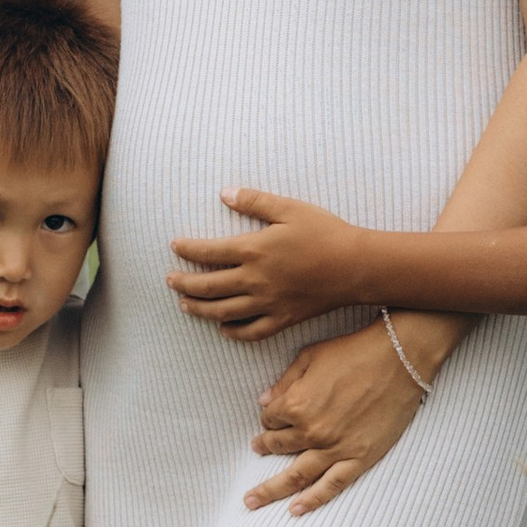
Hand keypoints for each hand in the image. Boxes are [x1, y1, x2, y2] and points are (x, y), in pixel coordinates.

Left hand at [171, 191, 365, 340]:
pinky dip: (232, 332)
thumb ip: (255, 201)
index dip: (186, 250)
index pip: (208, 252)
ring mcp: (267, 303)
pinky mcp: (282, 318)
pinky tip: (222, 327)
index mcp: (254, 250)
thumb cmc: (325, 232)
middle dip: (183, 283)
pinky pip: (250, 332)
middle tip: (169, 279)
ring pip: (222, 312)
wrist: (356, 266)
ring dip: (198, 309)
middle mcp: (255, 280)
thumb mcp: (289, 208)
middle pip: (207, 286)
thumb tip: (224, 193)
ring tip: (184, 305)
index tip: (174, 246)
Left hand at [247, 319, 436, 515]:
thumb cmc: (355, 352)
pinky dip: (312, 500)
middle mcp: (311, 431)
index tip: (273, 414)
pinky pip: (331, 486)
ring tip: (252, 500)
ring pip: (296, 476)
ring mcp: (335, 448)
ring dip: (270, 490)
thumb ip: (285, 381)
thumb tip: (265, 400)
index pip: (271, 418)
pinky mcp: (359, 458)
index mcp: (296, 404)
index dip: (269, 416)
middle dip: (264, 446)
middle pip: (278, 446)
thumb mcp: (311, 356)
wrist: (399, 359)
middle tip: (257, 448)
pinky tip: (295, 510)